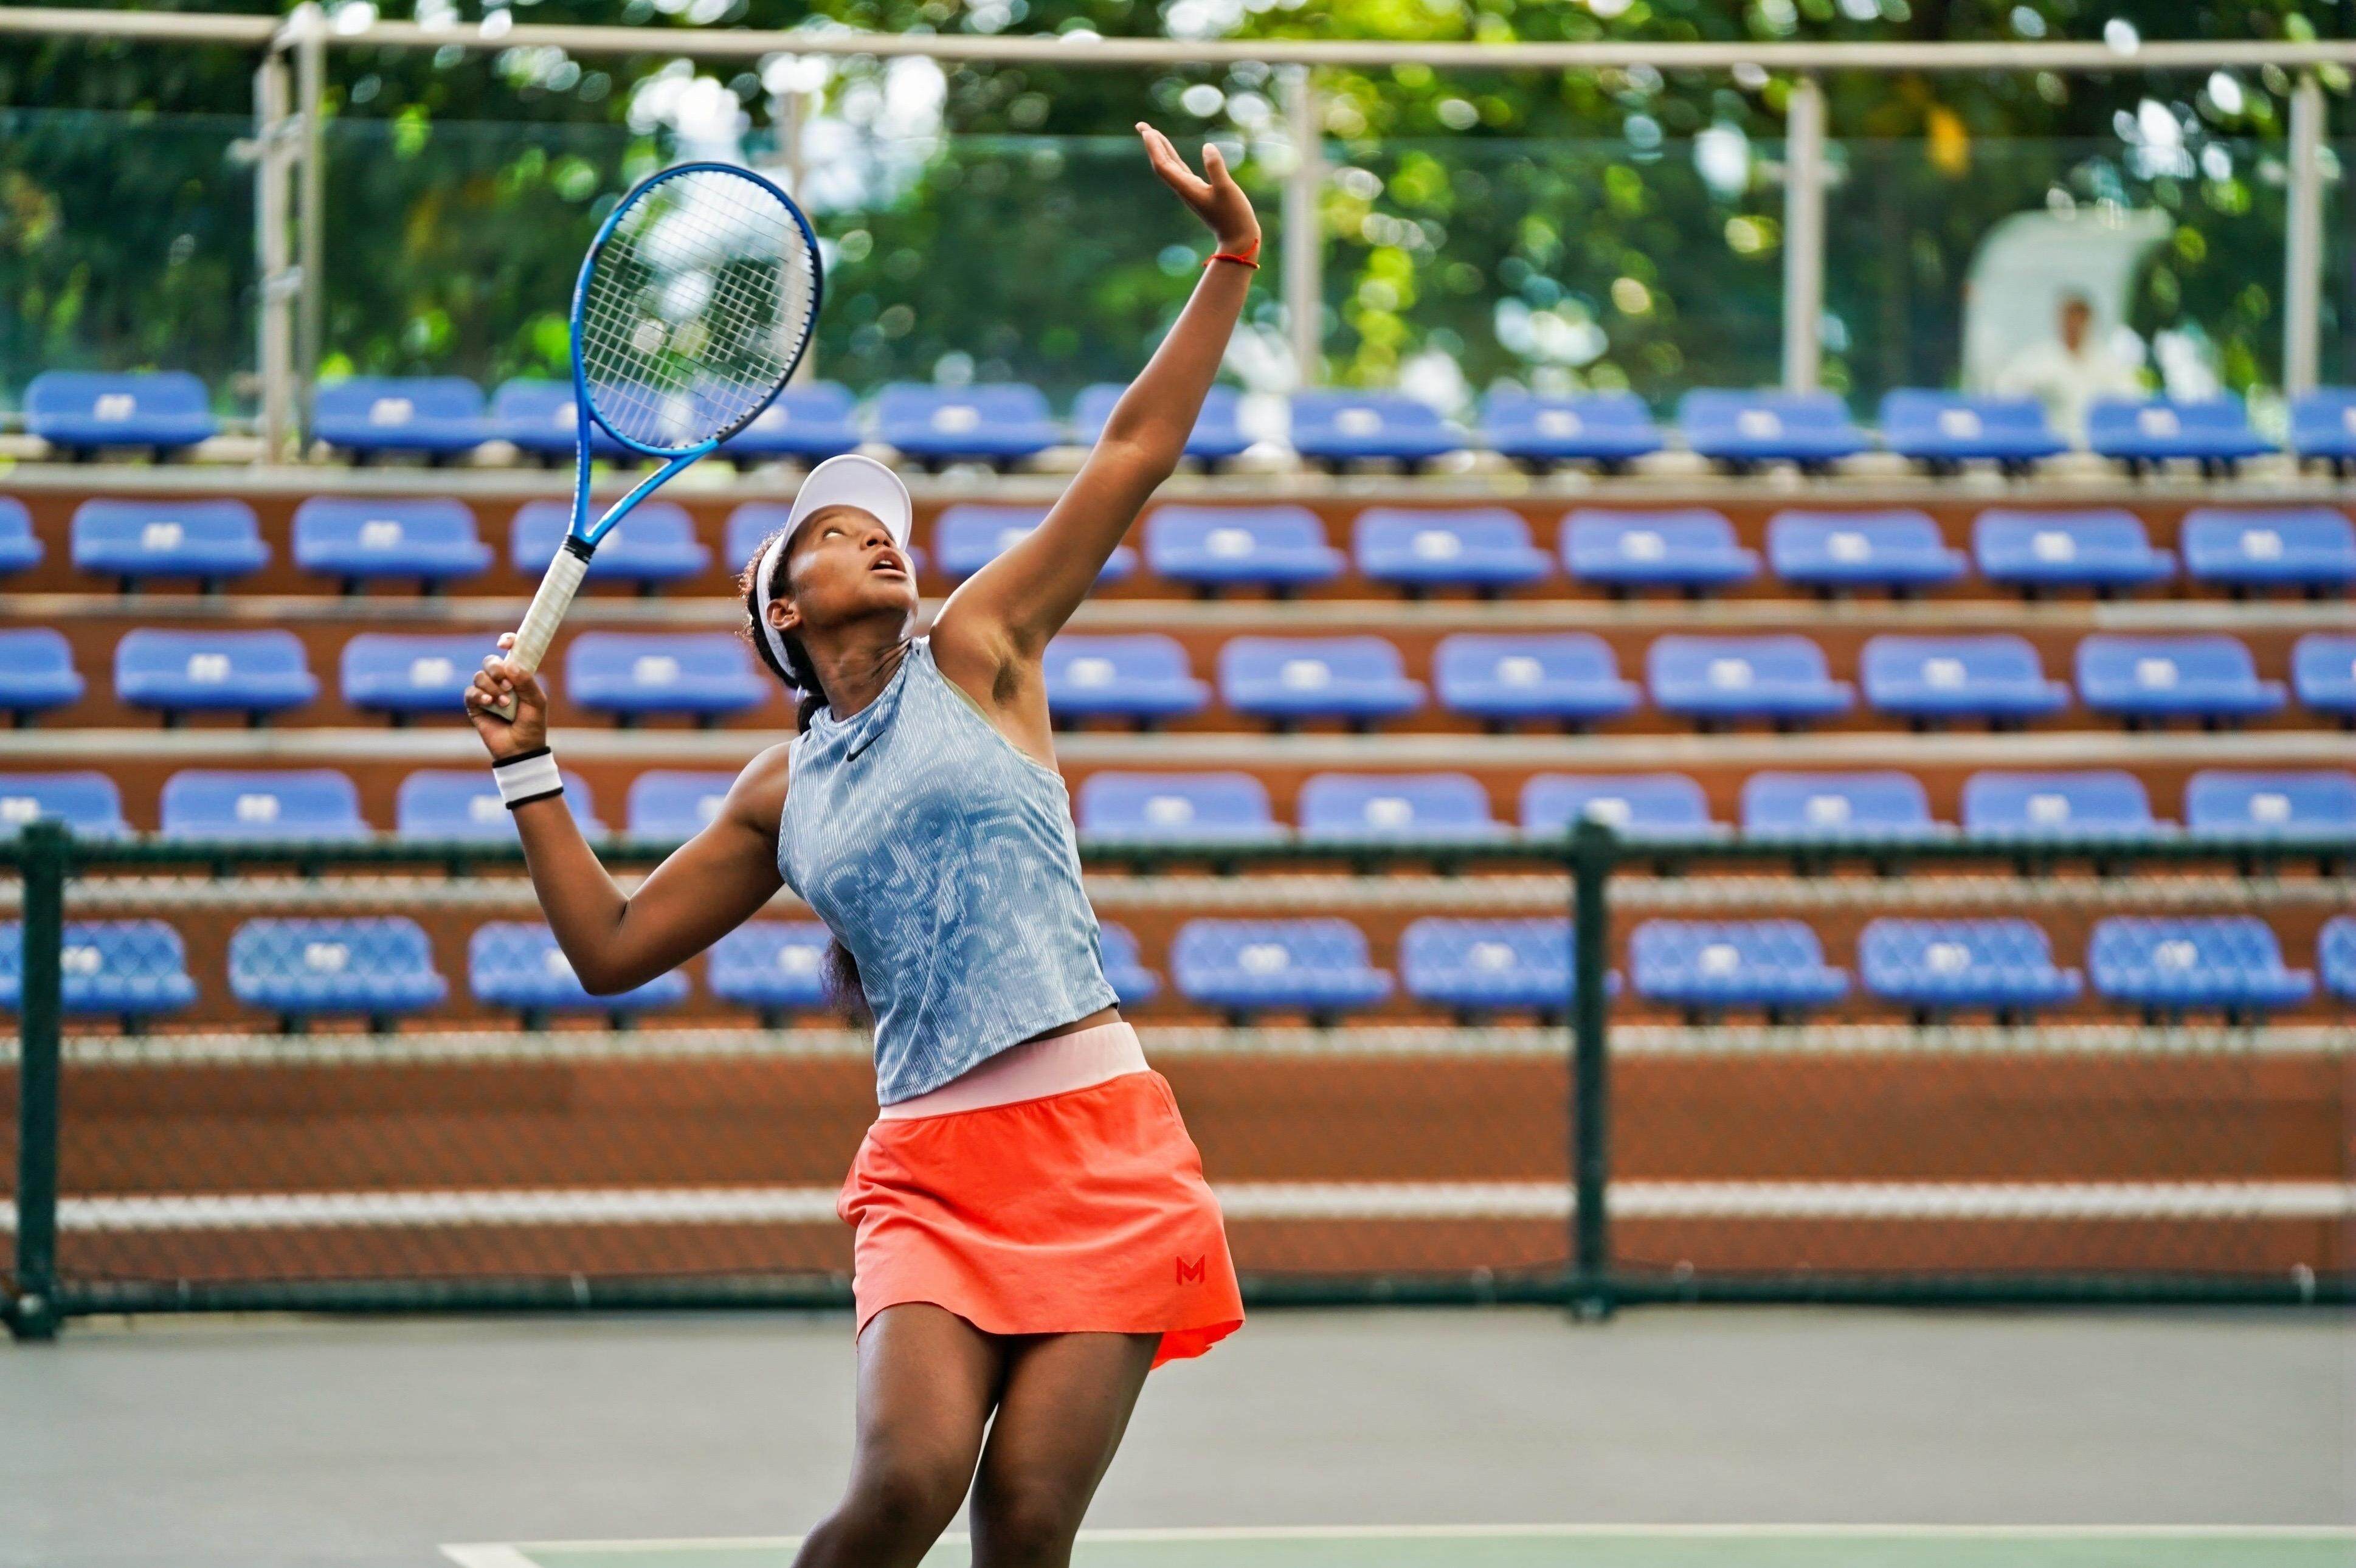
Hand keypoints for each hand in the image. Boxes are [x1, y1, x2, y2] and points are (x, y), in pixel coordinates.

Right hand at [464, 634, 548, 758]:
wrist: (521, 748)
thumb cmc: (532, 724)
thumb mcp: (537, 701)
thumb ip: (527, 681)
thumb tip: (511, 665)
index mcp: (517, 676)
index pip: (510, 653)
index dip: (507, 642)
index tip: (504, 644)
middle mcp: (501, 681)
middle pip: (490, 662)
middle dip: (497, 669)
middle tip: (508, 684)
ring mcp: (486, 692)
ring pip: (480, 676)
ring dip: (492, 688)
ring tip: (505, 703)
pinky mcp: (475, 705)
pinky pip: (471, 692)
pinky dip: (480, 695)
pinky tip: (490, 703)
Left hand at [1138, 122, 1259, 254]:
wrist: (1238, 239)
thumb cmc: (1234, 216)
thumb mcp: (1227, 190)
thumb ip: (1216, 168)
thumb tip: (1207, 147)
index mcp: (1186, 188)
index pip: (1163, 165)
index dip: (1154, 147)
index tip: (1147, 130)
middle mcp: (1184, 188)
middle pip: (1162, 163)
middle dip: (1152, 144)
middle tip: (1141, 125)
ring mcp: (1190, 190)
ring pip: (1170, 165)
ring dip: (1161, 149)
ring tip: (1152, 133)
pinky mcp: (1198, 191)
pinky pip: (1180, 170)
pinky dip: (1173, 158)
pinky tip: (1171, 152)